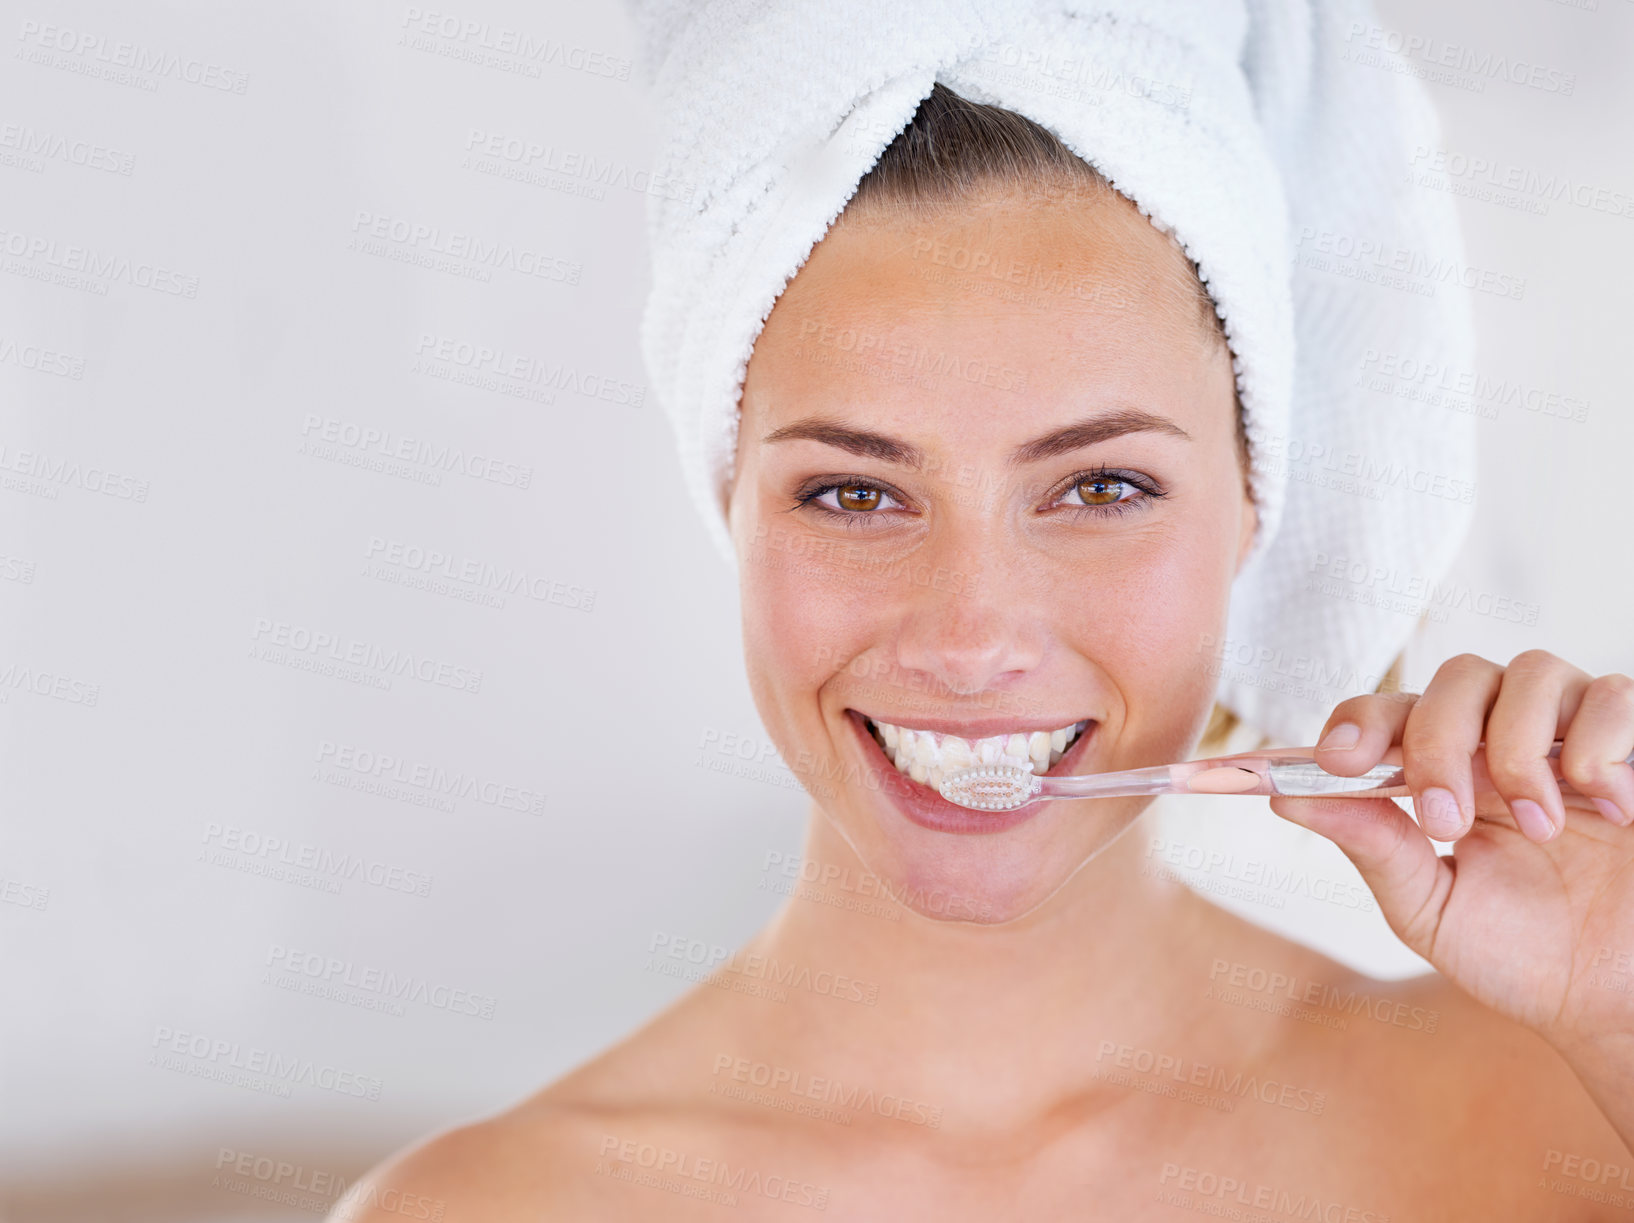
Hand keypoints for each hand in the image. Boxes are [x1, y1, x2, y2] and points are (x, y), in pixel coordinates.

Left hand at [1267, 650, 1633, 1058]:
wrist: (1619, 1003)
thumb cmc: (1527, 959)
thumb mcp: (1432, 909)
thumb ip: (1373, 847)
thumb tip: (1289, 797)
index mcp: (1447, 775)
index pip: (1390, 713)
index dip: (1359, 722)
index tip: (1337, 760)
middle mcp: (1506, 742)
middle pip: (1457, 678)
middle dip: (1437, 741)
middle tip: (1446, 822)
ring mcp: (1572, 739)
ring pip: (1532, 671)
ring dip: (1518, 749)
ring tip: (1539, 830)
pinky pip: (1612, 695)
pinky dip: (1596, 744)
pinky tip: (1606, 809)